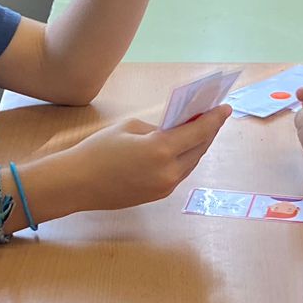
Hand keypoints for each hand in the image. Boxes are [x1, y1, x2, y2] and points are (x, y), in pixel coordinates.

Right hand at [53, 107, 230, 212]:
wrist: (77, 184)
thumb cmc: (98, 150)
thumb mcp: (129, 128)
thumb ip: (157, 129)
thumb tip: (174, 131)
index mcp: (161, 149)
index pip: (199, 131)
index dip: (215, 119)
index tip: (226, 108)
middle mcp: (169, 171)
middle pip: (200, 148)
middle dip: (209, 131)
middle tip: (216, 116)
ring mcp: (165, 186)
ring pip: (191, 162)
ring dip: (199, 146)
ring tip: (203, 130)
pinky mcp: (159, 195)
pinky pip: (179, 172)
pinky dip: (186, 158)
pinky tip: (185, 148)